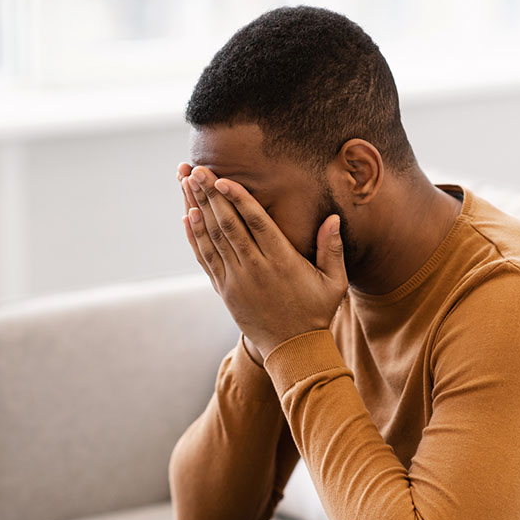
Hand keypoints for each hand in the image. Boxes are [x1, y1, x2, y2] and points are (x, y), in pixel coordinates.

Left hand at [176, 163, 347, 360]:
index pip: (256, 223)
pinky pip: (205, 259)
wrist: (292, 350)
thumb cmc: (316, 312)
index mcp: (282, 261)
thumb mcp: (334, 282)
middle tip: (195, 169)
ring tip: (185, 182)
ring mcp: (236, 280)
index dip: (237, 199)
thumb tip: (333, 217)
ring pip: (212, 238)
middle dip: (209, 195)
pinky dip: (194, 237)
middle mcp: (255, 268)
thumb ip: (332, 249)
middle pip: (228, 225)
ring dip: (197, 208)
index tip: (222, 179)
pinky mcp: (225, 290)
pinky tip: (186, 215)